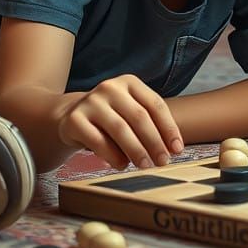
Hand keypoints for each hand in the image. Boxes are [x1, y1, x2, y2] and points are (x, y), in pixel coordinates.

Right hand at [56, 74, 183, 169]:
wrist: (70, 115)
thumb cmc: (111, 116)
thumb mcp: (130, 111)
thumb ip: (150, 123)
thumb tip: (173, 149)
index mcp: (129, 82)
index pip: (155, 105)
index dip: (169, 128)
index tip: (177, 150)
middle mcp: (110, 88)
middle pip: (139, 117)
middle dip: (155, 142)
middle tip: (163, 161)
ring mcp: (91, 102)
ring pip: (120, 129)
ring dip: (136, 151)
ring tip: (145, 165)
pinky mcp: (74, 119)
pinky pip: (98, 141)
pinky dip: (113, 156)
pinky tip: (122, 165)